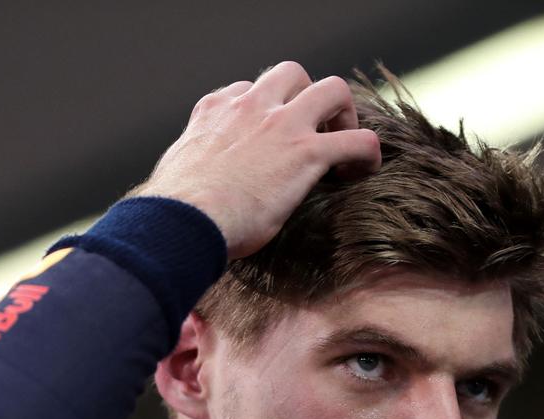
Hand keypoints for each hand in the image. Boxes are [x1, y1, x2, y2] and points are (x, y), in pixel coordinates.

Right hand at [128, 61, 381, 258]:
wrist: (184, 220)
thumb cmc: (176, 211)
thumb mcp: (176, 175)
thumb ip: (192, 169)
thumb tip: (186, 193)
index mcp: (214, 111)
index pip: (247, 90)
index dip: (265, 113)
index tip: (270, 141)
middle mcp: (249, 107)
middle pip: (291, 73)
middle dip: (309, 96)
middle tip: (314, 132)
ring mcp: (281, 125)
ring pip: (332, 89)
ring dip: (344, 114)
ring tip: (343, 144)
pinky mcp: (307, 152)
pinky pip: (357, 140)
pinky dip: (368, 152)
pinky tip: (363, 171)